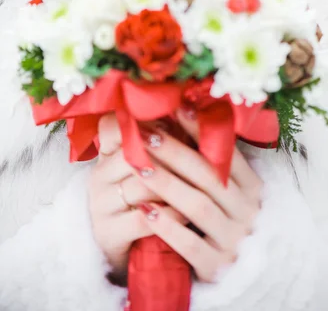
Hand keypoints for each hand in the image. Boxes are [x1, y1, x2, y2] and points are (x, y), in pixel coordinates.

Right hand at [88, 113, 184, 280]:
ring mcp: (100, 205)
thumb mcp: (150, 165)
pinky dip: (168, 217)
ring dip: (173, 186)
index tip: (170, 121)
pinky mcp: (108, 233)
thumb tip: (191, 109)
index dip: (141, 122)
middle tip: (199, 156)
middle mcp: (99, 176)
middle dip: (169, 156)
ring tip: (200, 186)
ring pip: (140, 187)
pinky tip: (187, 215)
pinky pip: (142, 221)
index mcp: (107, 154)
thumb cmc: (149, 196)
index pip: (112, 125)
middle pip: (134, 155)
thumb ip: (164, 141)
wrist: (129, 246)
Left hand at [133, 111, 262, 282]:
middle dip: (175, 152)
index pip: (227, 154)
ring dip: (166, 184)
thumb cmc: (227, 219)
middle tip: (146, 135)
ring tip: (139, 167)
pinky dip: (168, 228)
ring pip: (197, 207)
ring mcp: (234, 241)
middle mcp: (248, 212)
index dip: (201, 131)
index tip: (176, 108)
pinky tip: (145, 212)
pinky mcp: (218, 267)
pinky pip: (191, 246)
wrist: (245, 272)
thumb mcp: (230, 191)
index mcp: (253, 188)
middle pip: (207, 176)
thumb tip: (185, 111)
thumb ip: (213, 161)